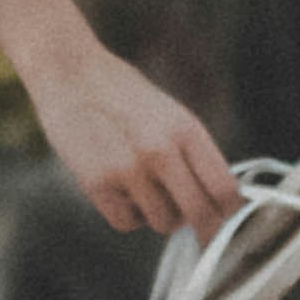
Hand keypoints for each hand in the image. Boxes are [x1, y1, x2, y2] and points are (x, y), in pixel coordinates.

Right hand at [23, 44, 231, 237]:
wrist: (70, 73)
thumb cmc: (123, 95)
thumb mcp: (170, 115)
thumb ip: (193, 154)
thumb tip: (218, 201)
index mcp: (186, 130)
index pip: (225, 189)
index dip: (228, 212)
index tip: (223, 218)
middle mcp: (161, 150)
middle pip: (200, 214)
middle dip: (201, 226)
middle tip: (194, 224)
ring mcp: (128, 169)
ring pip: (163, 223)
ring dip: (158, 215)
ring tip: (144, 189)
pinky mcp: (97, 183)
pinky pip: (127, 223)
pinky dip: (127, 215)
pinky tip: (121, 191)